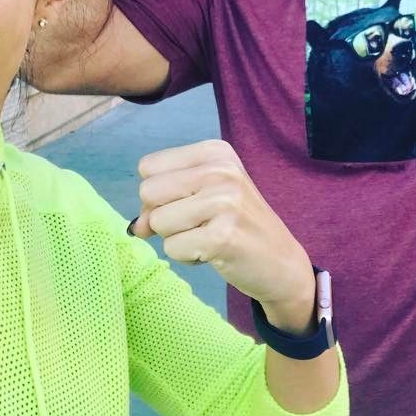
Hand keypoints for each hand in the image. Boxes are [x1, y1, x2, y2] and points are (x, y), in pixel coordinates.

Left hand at [130, 139, 315, 334]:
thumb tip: (135, 226)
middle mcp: (220, 169)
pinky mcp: (222, 236)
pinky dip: (187, 258)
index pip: (148, 167)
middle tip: (198, 225)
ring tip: (208, 238)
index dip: (158, 194)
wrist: (281, 262)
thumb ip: (162, 203)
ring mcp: (224, 201)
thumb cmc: (238, 226)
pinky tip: (215, 252)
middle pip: (148, 192)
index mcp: (215, 152)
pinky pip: (172, 249)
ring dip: (176, 239)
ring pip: (157, 222)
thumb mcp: (204, 198)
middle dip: (163, 217)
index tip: (187, 205)